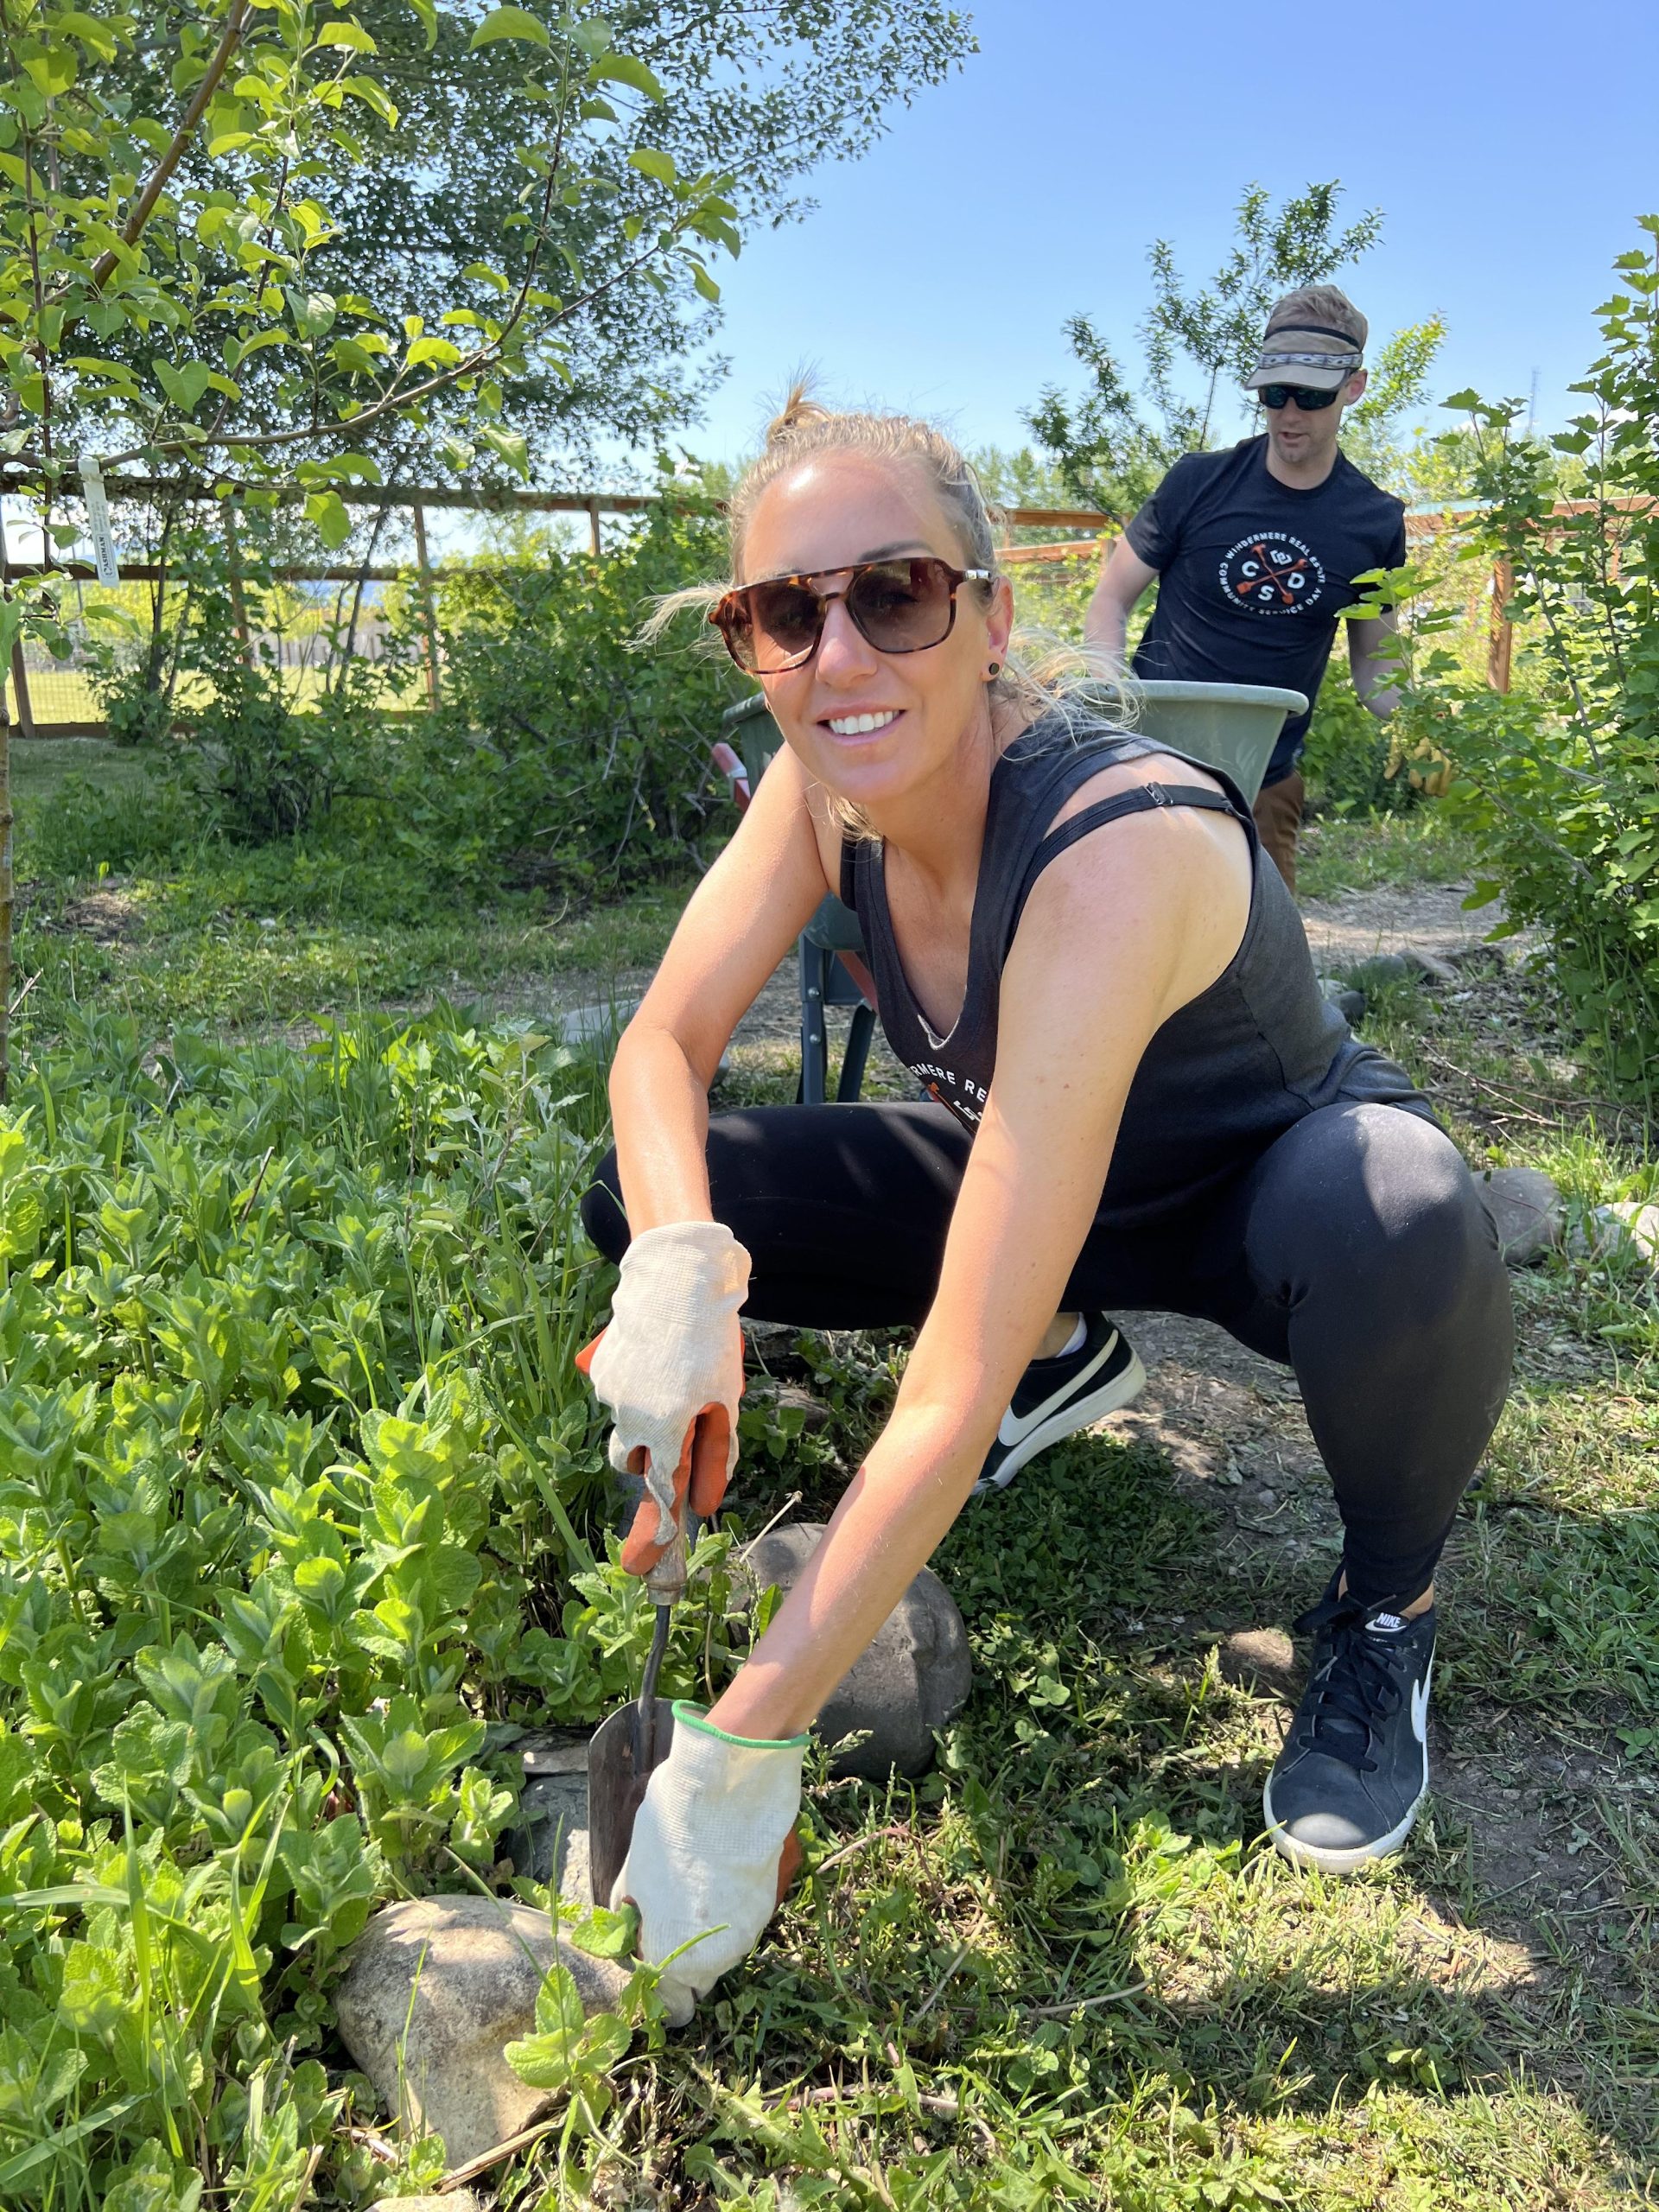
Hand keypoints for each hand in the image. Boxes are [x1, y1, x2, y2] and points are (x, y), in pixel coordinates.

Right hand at [576, 1221, 750, 1575]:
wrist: (675, 1276)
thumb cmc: (710, 1340)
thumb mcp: (725, 1399)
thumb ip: (715, 1454)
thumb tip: (707, 1503)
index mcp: (667, 1427)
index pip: (659, 1494)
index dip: (655, 1535)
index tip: (644, 1568)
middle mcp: (630, 1415)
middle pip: (635, 1461)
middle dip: (650, 1460)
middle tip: (674, 1438)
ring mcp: (610, 1393)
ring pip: (626, 1426)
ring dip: (646, 1421)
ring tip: (675, 1381)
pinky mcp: (601, 1370)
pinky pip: (618, 1395)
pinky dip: (637, 1389)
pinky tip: (659, 1361)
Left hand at [615, 1702, 805, 2024]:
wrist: (728, 1794)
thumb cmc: (672, 1829)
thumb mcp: (634, 1869)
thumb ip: (633, 1905)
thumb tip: (627, 1919)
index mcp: (666, 1954)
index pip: (671, 2004)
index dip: (663, 1988)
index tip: (657, 1968)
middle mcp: (709, 1959)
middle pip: (697, 1981)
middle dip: (685, 1962)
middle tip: (674, 1923)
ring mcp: (742, 1936)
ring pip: (722, 1953)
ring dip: (709, 1935)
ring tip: (698, 1891)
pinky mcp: (766, 1908)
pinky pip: (742, 1925)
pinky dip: (732, 1912)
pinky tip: (721, 1879)